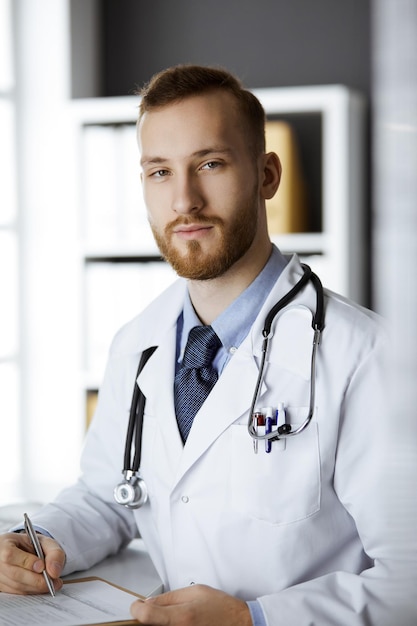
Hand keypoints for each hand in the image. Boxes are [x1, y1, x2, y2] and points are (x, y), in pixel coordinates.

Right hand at [0, 531, 64, 593]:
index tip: (42, 567)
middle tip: (53, 581)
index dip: (28, 562)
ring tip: (52, 584)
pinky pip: (17, 593)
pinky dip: (31, 591)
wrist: (20, 551)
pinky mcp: (2, 588)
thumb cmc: (31, 545)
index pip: (11, 555)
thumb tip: (55, 571)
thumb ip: (53, 552)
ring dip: (36, 587)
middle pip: (15, 574)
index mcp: (4, 546)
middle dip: (37, 580)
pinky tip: (41, 587)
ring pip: (16, 586)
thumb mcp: (43, 542)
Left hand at [130, 584, 251, 625]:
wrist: (238, 624)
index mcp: (182, 617)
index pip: (146, 615)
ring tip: (169, 617)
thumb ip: (169, 597)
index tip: (136, 605)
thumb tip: (148, 603)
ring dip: (157, 624)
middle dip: (148, 617)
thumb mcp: (195, 592)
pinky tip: (175, 623)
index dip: (137, 608)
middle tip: (151, 611)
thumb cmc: (220, 607)